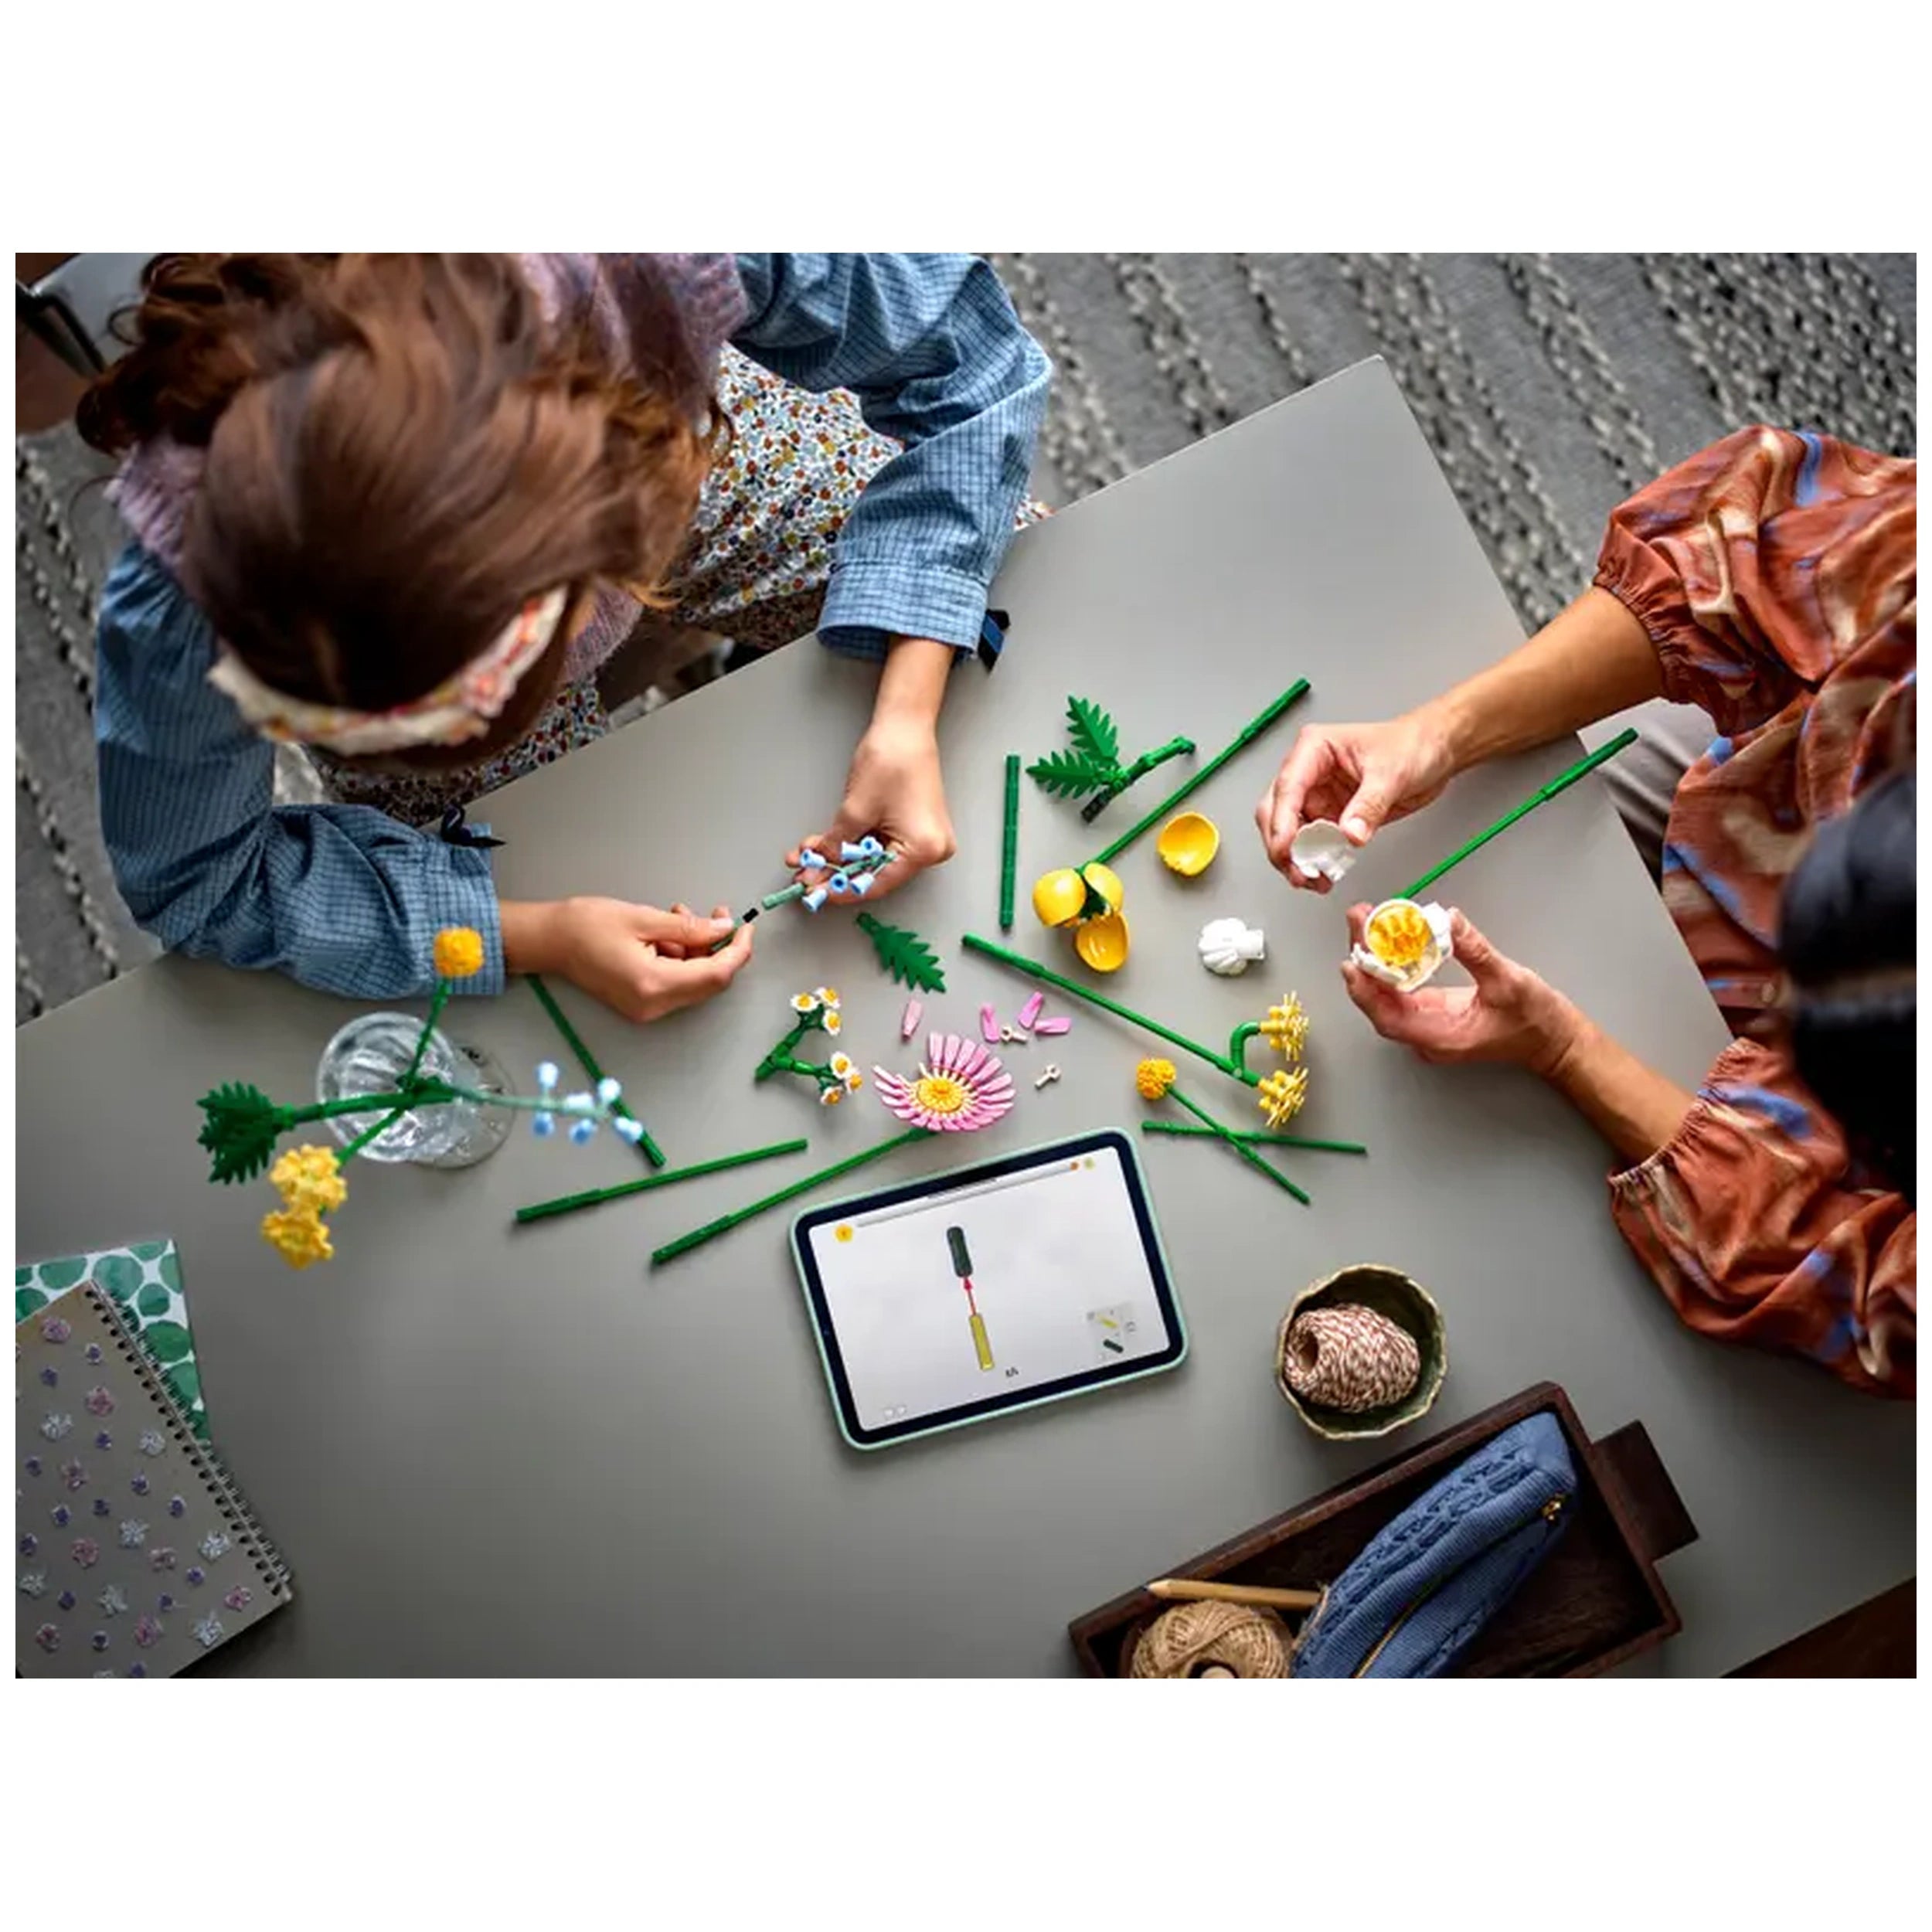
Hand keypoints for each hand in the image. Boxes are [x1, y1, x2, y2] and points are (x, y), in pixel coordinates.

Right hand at [505, 897, 753, 1022]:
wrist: (549, 941)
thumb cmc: (586, 925)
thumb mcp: (644, 918)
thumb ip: (690, 928)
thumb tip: (724, 931)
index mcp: (654, 985)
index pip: (716, 975)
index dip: (738, 951)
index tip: (745, 928)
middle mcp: (653, 1005)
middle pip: (708, 982)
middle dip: (718, 947)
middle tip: (716, 915)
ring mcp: (646, 1008)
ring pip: (693, 981)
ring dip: (696, 949)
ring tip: (678, 915)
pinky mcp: (640, 1003)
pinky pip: (676, 982)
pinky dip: (681, 957)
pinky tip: (666, 932)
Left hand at [789, 713, 955, 906]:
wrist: (904, 727)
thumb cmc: (891, 759)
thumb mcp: (855, 810)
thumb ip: (835, 846)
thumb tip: (817, 866)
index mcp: (924, 849)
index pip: (877, 883)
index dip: (841, 890)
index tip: (816, 893)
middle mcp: (931, 850)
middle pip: (875, 873)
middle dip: (836, 871)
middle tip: (805, 875)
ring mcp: (924, 839)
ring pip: (873, 859)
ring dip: (839, 857)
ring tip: (808, 857)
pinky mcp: (915, 829)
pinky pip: (881, 845)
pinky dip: (853, 844)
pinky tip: (827, 845)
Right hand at [1257, 711, 1456, 890]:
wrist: (1434, 752)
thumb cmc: (1412, 745)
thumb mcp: (1390, 774)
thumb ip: (1368, 806)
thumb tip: (1349, 835)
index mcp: (1314, 749)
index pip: (1287, 788)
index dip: (1282, 822)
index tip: (1286, 849)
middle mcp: (1309, 772)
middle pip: (1276, 812)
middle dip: (1282, 846)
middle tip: (1298, 871)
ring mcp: (1317, 795)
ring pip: (1289, 833)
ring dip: (1296, 859)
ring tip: (1312, 879)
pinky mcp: (1330, 815)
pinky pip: (1312, 844)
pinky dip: (1314, 862)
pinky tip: (1323, 875)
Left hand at [1339, 905, 1581, 1073]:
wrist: (1555, 1041)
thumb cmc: (1535, 1021)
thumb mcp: (1508, 981)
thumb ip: (1474, 952)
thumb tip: (1447, 919)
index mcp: (1440, 1037)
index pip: (1387, 1017)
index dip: (1365, 990)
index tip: (1353, 959)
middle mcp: (1426, 1035)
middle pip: (1381, 1000)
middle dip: (1366, 959)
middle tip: (1359, 919)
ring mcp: (1428, 1024)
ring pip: (1388, 992)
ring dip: (1376, 957)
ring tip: (1368, 920)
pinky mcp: (1433, 1012)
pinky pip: (1403, 988)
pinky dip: (1394, 963)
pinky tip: (1390, 937)